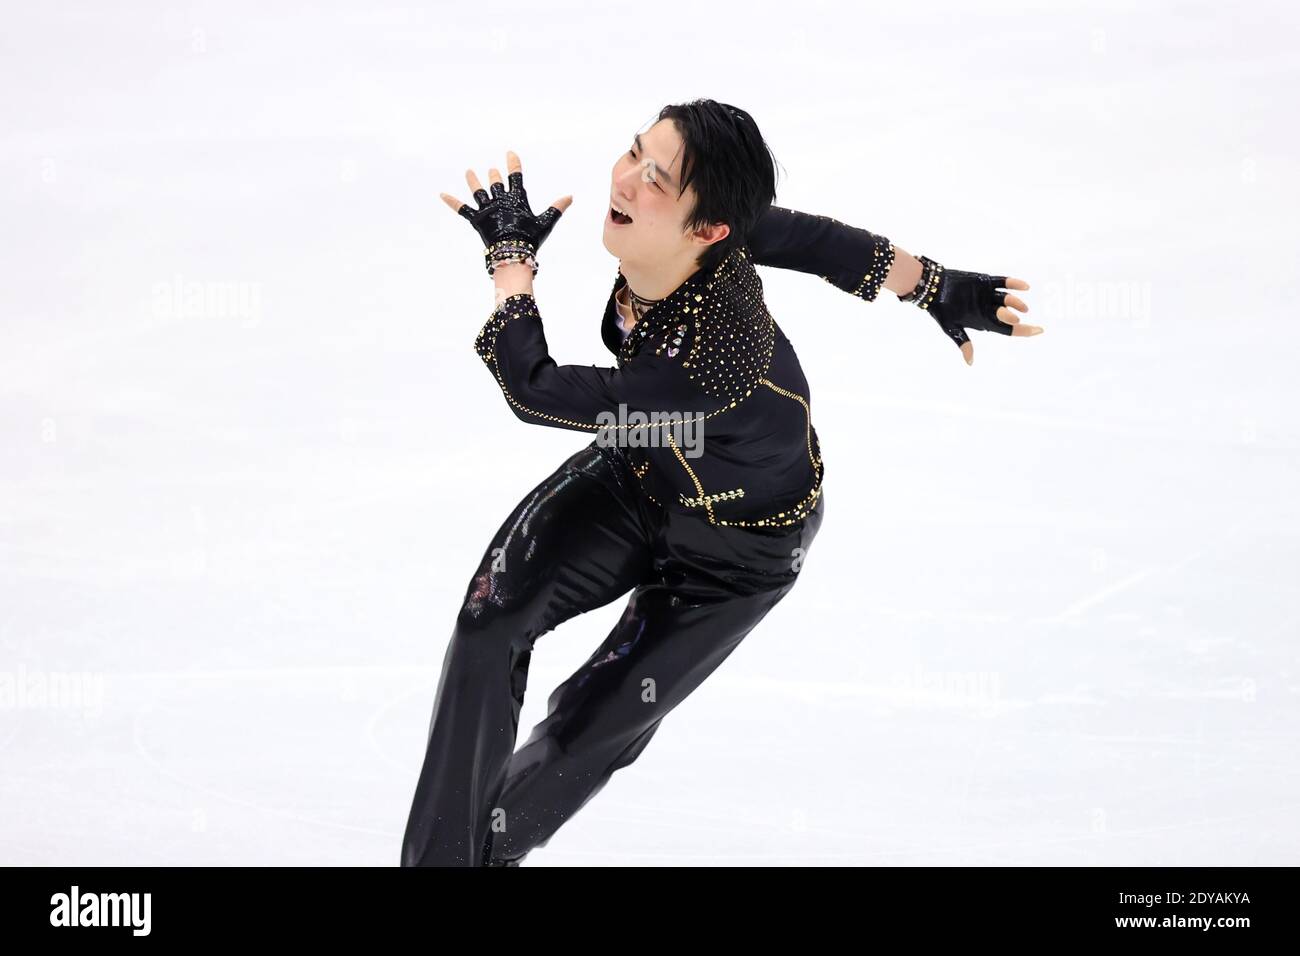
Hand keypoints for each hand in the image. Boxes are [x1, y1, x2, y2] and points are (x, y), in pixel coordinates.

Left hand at [439, 150, 572, 255]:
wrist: (513, 253)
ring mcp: (487, 209)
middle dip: (494, 175)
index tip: (510, 153)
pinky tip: (441, 194)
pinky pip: (462, 209)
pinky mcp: (476, 220)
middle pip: (496, 184)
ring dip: (473, 181)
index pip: (515, 177)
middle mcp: (500, 201)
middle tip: (491, 170)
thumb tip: (570, 196)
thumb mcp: (546, 223)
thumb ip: (557, 208)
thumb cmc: (530, 240)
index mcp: (516, 200)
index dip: (513, 164)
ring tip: (469, 172)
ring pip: (478, 192)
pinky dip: (452, 202)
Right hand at [923, 268, 1040, 365]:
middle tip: (1016, 317)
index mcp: (983, 322)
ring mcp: (988, 295)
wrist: (933, 289)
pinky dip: (1014, 284)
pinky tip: (1025, 287)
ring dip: (1016, 302)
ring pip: (1007, 299)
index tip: (1040, 330)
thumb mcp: (952, 328)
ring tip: (1021, 306)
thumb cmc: (940, 310)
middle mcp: (988, 309)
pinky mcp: (985, 281)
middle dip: (1013, 316)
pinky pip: (1004, 282)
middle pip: (1008, 315)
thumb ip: (964, 342)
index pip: (1008, 329)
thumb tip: (970, 363)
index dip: (1025, 330)